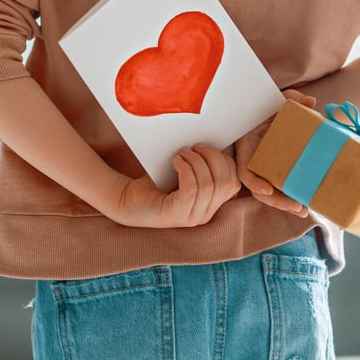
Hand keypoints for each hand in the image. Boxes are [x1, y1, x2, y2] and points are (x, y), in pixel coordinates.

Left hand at [110, 144, 239, 227]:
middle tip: (193, 148)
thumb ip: (202, 165)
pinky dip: (186, 169)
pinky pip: (192, 189)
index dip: (224, 161)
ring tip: (181, 154)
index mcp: (212, 204)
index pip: (234, 182)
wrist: (125, 199)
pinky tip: (175, 162)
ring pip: (209, 184)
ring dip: (196, 161)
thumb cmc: (155, 182)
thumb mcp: (184, 173)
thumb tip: (217, 142)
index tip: (204, 148)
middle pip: (226, 182)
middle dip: (212, 158)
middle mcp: (205, 214)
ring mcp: (191, 217)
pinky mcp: (175, 214)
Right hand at [232, 89, 313, 218]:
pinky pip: (282, 188)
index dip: (254, 181)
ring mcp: (265, 169)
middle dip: (277, 201)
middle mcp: (253, 161)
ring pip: (271, 193)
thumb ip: (291, 99)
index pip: (244, 170)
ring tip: (305, 210)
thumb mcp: (278, 101)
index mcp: (247, 147)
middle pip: (259, 189)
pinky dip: (292, 196)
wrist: (272, 111)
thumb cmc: (270, 107)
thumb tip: (309, 101)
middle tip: (298, 207)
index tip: (268, 189)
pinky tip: (307, 203)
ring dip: (285, 203)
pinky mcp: (277, 173)